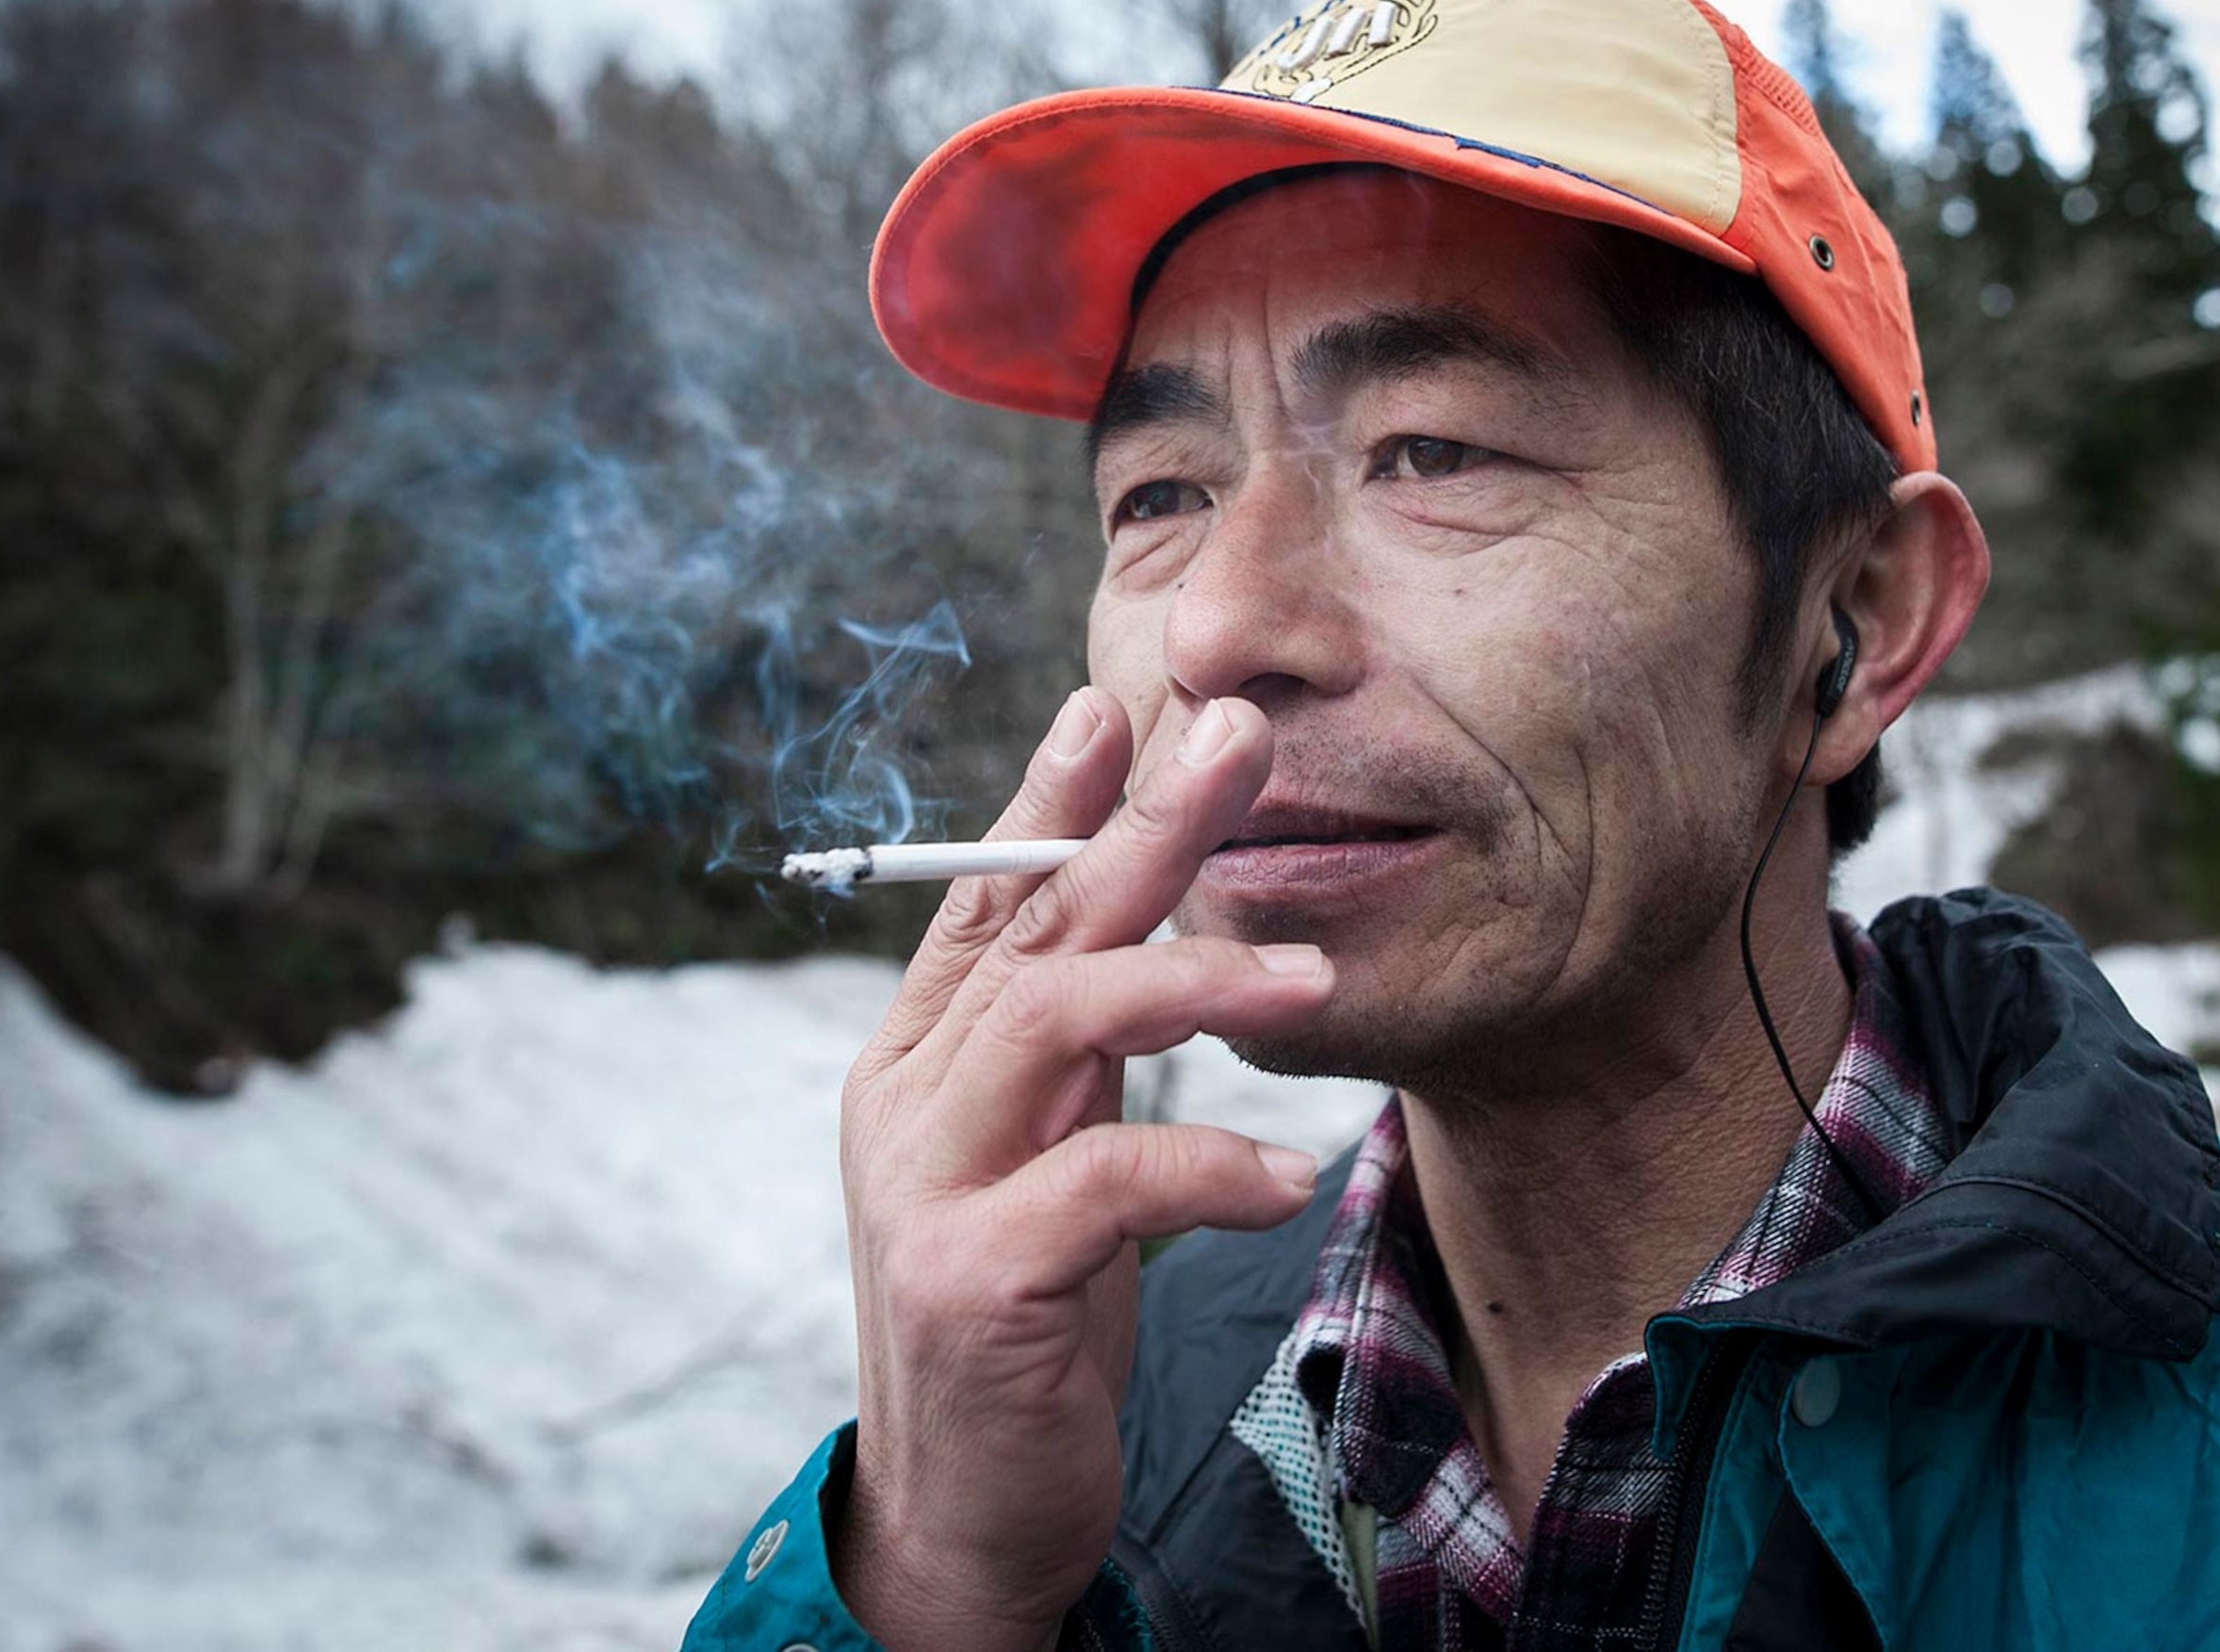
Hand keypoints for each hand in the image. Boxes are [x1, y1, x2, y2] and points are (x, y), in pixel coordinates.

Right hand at [831, 689, 1329, 1650]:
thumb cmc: (1023, 1324)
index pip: (985, 901)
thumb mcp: (1044, 1162)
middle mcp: (906, 1102)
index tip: (1119, 705)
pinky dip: (1208, 1167)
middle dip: (1143, 824)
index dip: (1049, 797)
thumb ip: (1068, 1053)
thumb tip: (1136, 921)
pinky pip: (1106, 1181)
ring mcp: (925, 1186)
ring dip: (1195, 979)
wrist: (961, 1514)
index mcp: (920, 1062)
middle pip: (1034, 925)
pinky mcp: (971, 1279)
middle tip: (1238, 742)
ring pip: (1058, 1018)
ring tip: (1313, 979)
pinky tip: (1283, 1179)